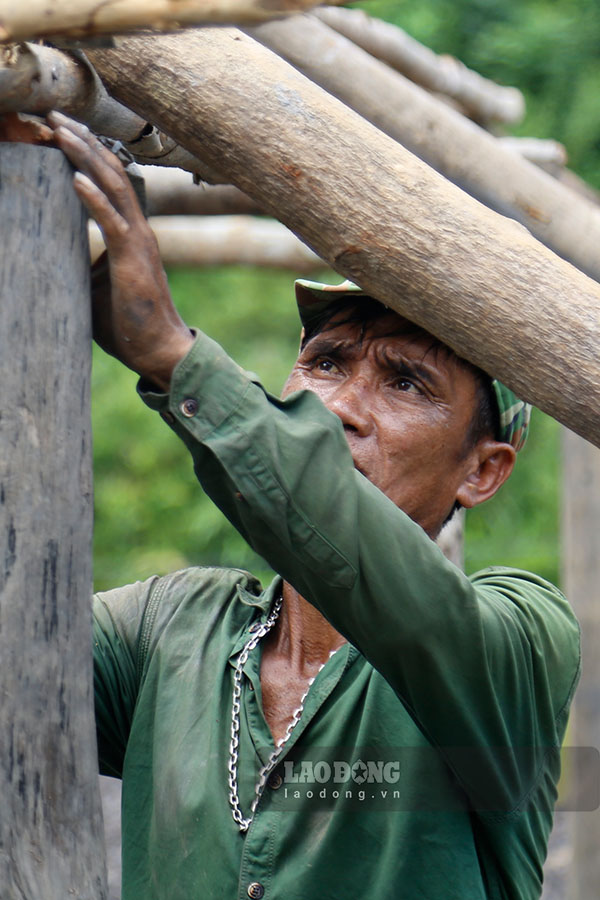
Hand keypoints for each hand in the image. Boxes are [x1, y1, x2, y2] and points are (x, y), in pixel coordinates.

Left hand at [48, 111, 193, 390]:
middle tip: (56, 116)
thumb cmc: (129, 323)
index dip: (87, 154)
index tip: (61, 132)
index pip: (109, 182)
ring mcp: (138, 242)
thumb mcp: (96, 284)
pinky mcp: (133, 260)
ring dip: (85, 157)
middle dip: (83, 141)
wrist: (160, 350)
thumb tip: (51, 251)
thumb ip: (82, 260)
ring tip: (61, 131)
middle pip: (111, 172)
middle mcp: (138, 229)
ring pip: (113, 187)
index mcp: (130, 232)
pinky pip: (112, 222)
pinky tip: (73, 177)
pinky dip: (93, 198)